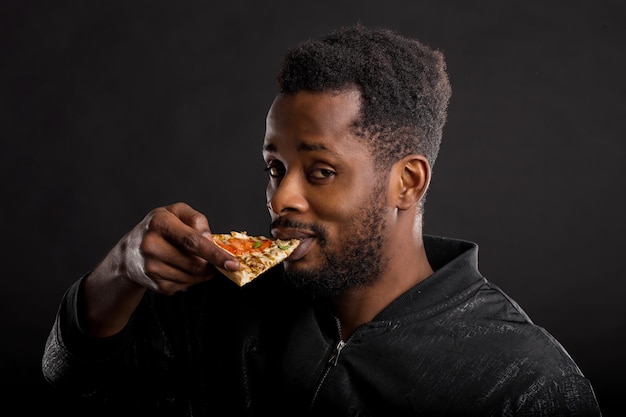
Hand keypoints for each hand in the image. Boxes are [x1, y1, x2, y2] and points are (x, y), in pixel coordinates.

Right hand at [83, 202, 239, 336]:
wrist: (129, 252)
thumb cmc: (159, 228)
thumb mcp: (177, 212)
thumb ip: (197, 220)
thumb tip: (210, 241)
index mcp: (159, 222)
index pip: (192, 241)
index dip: (215, 254)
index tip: (232, 263)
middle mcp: (151, 245)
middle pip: (195, 263)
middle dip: (211, 265)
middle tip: (217, 261)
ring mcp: (150, 267)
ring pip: (192, 276)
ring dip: (203, 273)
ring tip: (199, 262)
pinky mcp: (154, 284)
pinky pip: (184, 286)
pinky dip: (191, 279)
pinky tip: (184, 269)